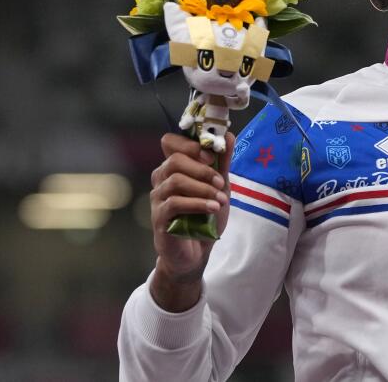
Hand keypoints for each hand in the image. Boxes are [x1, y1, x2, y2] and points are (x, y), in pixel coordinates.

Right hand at [148, 132, 232, 311]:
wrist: (197, 252)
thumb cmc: (204, 216)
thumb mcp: (219, 186)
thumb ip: (222, 162)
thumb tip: (229, 135)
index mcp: (173, 168)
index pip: (170, 142)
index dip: (190, 144)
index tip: (213, 156)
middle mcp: (161, 180)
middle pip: (174, 160)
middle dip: (202, 169)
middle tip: (221, 182)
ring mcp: (158, 199)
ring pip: (175, 181)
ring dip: (203, 188)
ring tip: (220, 200)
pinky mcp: (159, 219)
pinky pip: (174, 203)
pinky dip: (197, 203)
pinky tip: (212, 208)